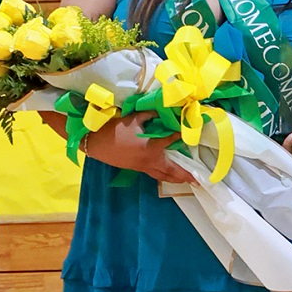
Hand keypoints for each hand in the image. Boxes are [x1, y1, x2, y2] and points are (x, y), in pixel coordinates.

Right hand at [41, 110, 195, 184]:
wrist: (95, 142)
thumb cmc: (115, 129)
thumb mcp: (133, 118)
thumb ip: (150, 114)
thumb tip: (163, 108)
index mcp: (150, 147)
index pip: (171, 142)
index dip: (180, 137)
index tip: (189, 135)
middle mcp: (149, 160)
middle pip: (170, 170)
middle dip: (184, 175)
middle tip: (197, 180)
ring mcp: (141, 166)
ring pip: (162, 175)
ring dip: (175, 179)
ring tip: (187, 182)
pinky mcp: (135, 168)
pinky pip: (153, 174)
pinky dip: (163, 176)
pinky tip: (167, 176)